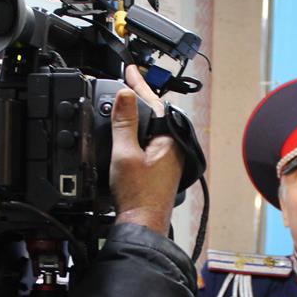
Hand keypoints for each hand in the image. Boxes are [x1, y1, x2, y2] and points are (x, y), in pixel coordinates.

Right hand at [109, 64, 183, 233]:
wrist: (142, 225)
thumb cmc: (138, 197)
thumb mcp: (125, 154)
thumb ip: (124, 123)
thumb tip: (125, 94)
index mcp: (170, 140)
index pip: (154, 102)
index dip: (139, 85)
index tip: (129, 71)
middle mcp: (173, 148)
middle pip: (155, 114)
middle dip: (140, 98)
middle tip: (125, 83)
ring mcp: (168, 160)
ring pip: (152, 129)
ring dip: (137, 117)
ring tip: (123, 103)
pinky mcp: (160, 170)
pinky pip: (150, 143)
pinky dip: (138, 134)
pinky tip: (126, 136)